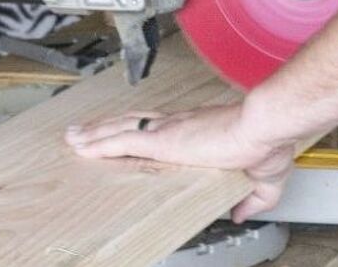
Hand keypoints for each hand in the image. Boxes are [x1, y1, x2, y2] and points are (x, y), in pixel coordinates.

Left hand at [64, 103, 295, 221]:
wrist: (263, 128)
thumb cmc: (264, 144)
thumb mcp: (262, 181)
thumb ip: (250, 199)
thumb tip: (240, 213)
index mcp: (196, 132)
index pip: (157, 129)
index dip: (137, 129)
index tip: (122, 133)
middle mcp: (176, 126)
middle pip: (129, 123)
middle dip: (104, 127)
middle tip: (82, 131)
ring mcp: (166, 131)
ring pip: (119, 129)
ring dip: (94, 133)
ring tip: (73, 137)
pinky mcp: (162, 139)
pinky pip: (122, 140)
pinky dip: (100, 142)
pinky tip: (83, 146)